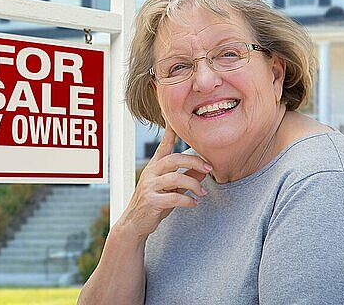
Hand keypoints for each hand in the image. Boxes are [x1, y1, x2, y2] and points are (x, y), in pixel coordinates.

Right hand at [116, 125, 211, 239]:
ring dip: (194, 185)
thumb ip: (187, 178)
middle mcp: (150, 173)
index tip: (175, 118)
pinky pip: (174, 197)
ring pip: (175, 178)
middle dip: (195, 162)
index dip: (170, 132)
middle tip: (209, 168)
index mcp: (155, 166)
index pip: (164, 145)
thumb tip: (205, 169)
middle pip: (174, 159)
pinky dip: (187, 201)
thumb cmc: (154, 203)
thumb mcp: (171, 189)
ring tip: (202, 193)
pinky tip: (194, 203)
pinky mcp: (151, 201)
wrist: (134, 223)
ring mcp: (149, 186)